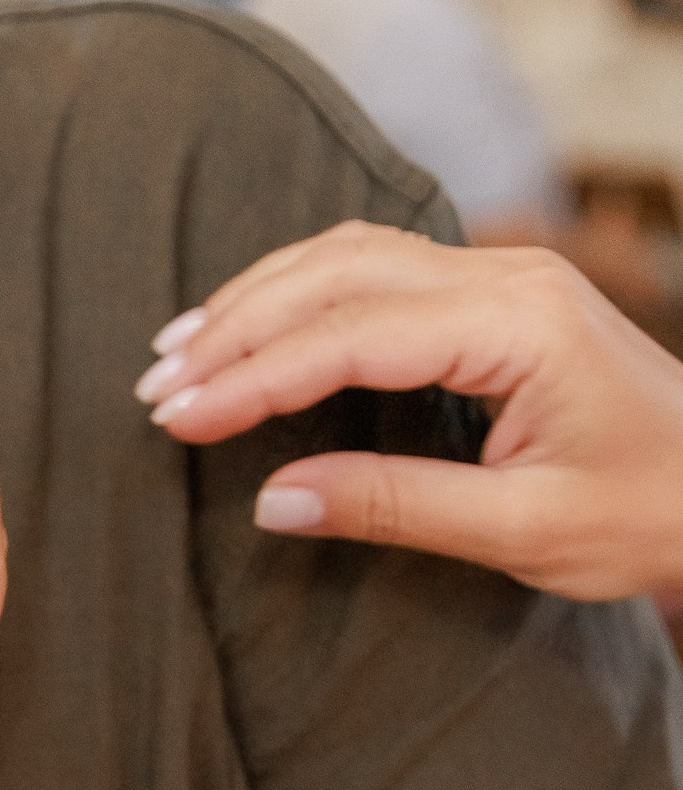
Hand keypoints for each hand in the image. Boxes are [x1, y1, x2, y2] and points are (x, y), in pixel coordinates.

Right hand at [135, 222, 682, 599]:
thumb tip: (272, 502)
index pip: (350, 336)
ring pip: (348, 256)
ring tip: (179, 355)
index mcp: (518, 326)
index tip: (176, 419)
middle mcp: (507, 278)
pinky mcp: (494, 294)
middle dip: (235, 327)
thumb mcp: (522, 533)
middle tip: (155, 389)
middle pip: (335, 272)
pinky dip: (299, 294)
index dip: (253, 378)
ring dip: (256, 300)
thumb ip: (393, 508)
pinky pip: (375, 268)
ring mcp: (502, 276)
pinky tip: (250, 328)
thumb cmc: (645, 515)